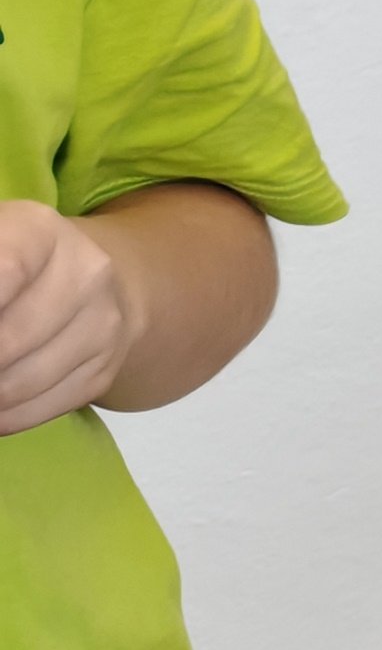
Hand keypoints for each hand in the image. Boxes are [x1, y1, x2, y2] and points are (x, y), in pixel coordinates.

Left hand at [0, 202, 135, 436]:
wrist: (85, 280)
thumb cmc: (4, 262)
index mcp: (40, 231)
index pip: (5, 271)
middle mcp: (86, 273)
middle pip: (7, 341)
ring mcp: (102, 323)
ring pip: (19, 382)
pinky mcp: (104, 368)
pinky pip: (41, 408)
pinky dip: (0, 418)